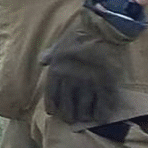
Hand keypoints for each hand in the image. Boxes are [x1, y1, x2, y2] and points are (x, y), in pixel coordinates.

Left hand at [40, 7, 131, 124]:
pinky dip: (101, 114)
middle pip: (68, 111)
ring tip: (87, 118)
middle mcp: (70, 82)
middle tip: (73, 118)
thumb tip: (42, 61)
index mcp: (57, 73)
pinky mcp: (106, 85)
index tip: (57, 113)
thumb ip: (50, 55)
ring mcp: (89, 85)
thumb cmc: (79, 35)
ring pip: (84, 112)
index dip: (54, 110)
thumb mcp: (60, 44)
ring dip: (85, 117)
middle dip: (70, 117)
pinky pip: (103, 107)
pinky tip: (101, 116)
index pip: (52, 100)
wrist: (102, 28)